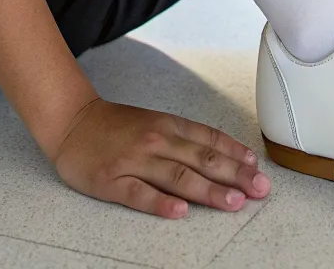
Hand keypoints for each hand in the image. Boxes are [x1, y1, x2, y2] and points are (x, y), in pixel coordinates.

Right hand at [53, 99, 271, 217]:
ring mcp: (135, 161)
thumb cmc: (118, 126)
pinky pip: (140, 195)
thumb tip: (224, 155)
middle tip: (260, 189)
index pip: (210, 139)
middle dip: (235, 175)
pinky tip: (180, 212)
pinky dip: (161, 203)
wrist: (73, 122)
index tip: (257, 169)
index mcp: (169, 125)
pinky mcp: (113, 181)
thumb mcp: (156, 122)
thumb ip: (186, 138)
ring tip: (234, 202)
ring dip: (209, 190)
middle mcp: (157, 140)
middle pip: (202, 159)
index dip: (236, 155)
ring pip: (178, 177)